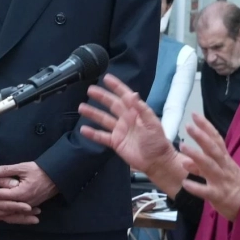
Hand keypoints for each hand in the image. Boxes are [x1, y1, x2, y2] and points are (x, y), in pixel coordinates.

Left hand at [0, 162, 57, 224]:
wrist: (59, 176)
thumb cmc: (41, 170)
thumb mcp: (23, 167)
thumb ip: (7, 170)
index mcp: (20, 193)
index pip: (0, 195)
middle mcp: (24, 203)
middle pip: (3, 210)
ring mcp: (28, 206)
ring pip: (10, 215)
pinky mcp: (32, 206)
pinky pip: (17, 215)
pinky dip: (8, 217)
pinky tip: (2, 217)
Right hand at [79, 74, 187, 196]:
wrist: (156, 161)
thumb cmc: (157, 141)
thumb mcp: (152, 123)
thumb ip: (141, 109)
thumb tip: (132, 94)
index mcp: (136, 112)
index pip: (124, 96)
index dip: (116, 87)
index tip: (107, 78)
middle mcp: (126, 119)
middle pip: (111, 105)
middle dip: (101, 97)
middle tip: (90, 90)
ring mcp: (120, 130)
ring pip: (104, 119)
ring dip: (93, 113)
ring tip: (82, 107)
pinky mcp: (116, 142)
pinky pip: (102, 136)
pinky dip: (92, 134)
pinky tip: (83, 130)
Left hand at [179, 113, 239, 221]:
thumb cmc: (234, 186)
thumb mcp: (221, 172)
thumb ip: (202, 166)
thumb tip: (186, 159)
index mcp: (225, 159)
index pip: (216, 139)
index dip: (206, 126)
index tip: (195, 114)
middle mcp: (223, 166)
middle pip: (212, 148)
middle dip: (201, 136)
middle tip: (188, 126)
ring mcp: (221, 180)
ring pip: (209, 165)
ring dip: (196, 155)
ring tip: (183, 146)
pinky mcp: (219, 195)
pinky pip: (206, 191)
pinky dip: (196, 187)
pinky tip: (185, 183)